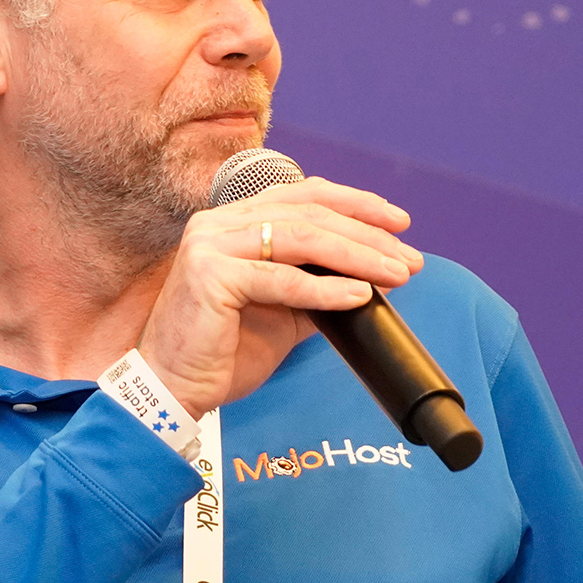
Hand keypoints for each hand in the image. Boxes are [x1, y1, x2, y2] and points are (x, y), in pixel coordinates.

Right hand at [137, 178, 422, 418]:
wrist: (174, 388)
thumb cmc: (221, 351)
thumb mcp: (281, 312)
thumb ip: (316, 287)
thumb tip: (372, 279)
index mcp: (232, 222)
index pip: (302, 195)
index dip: (355, 203)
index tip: (399, 224)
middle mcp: (218, 223)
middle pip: (307, 213)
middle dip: (367, 234)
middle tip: (409, 258)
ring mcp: (210, 245)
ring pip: (299, 238)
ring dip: (357, 256)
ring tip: (395, 274)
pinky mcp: (209, 275)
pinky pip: (281, 278)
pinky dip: (325, 288)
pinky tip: (359, 295)